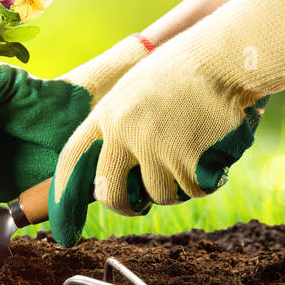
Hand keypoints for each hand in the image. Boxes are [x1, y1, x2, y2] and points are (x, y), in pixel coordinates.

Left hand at [50, 0, 284, 246]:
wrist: (222, 58)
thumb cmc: (180, 73)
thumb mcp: (132, 92)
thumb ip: (118, 128)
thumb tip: (111, 173)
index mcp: (106, 116)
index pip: (72, 160)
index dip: (64, 194)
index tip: (63, 226)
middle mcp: (124, 134)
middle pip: (110, 194)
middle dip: (123, 207)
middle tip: (136, 206)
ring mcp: (156, 147)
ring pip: (159, 195)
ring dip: (175, 187)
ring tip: (190, 156)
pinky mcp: (189, 158)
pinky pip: (194, 190)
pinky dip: (204, 181)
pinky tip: (210, 154)